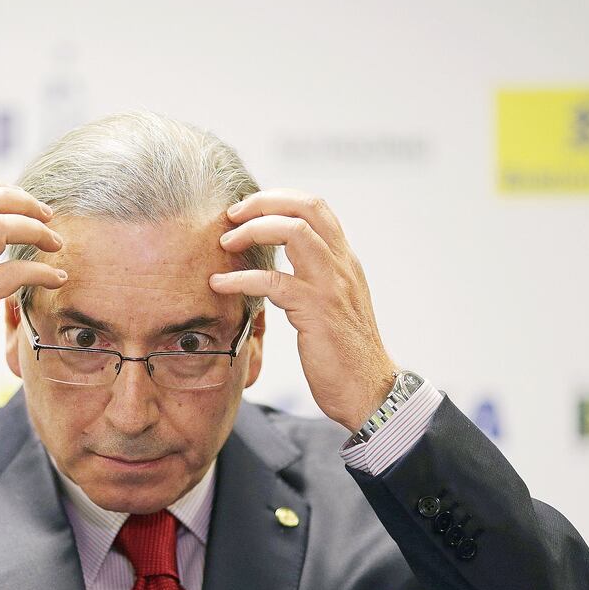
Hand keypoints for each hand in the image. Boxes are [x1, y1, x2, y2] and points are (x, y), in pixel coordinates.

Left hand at [209, 188, 395, 431]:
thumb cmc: (344, 353)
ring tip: (226, 243)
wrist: (368, 390)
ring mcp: (331, 285)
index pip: (315, 207)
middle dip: (263, 202)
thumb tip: (282, 267)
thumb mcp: (333, 304)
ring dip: (253, 230)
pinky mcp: (316, 311)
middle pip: (306, 207)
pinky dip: (241, 278)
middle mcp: (341, 265)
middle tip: (232, 215)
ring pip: (294, 231)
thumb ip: (314, 278)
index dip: (279, 199)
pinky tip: (220, 284)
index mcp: (344, 260)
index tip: (247, 209)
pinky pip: (273, 282)